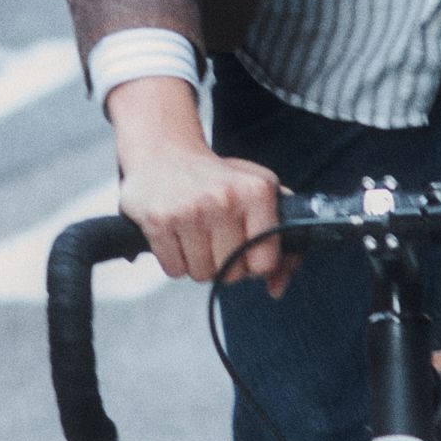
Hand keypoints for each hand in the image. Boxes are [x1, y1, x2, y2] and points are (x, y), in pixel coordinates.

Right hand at [108, 77, 287, 288]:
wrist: (164, 152)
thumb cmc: (218, 181)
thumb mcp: (258, 193)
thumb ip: (281, 241)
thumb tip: (276, 288)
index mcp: (257, 191)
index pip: (265, 263)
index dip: (253, 263)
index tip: (244, 247)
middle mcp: (225, 198)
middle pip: (232, 273)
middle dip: (224, 264)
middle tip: (215, 237)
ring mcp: (190, 210)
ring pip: (201, 274)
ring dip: (197, 262)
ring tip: (194, 233)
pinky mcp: (158, 221)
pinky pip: (174, 269)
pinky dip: (174, 260)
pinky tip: (175, 234)